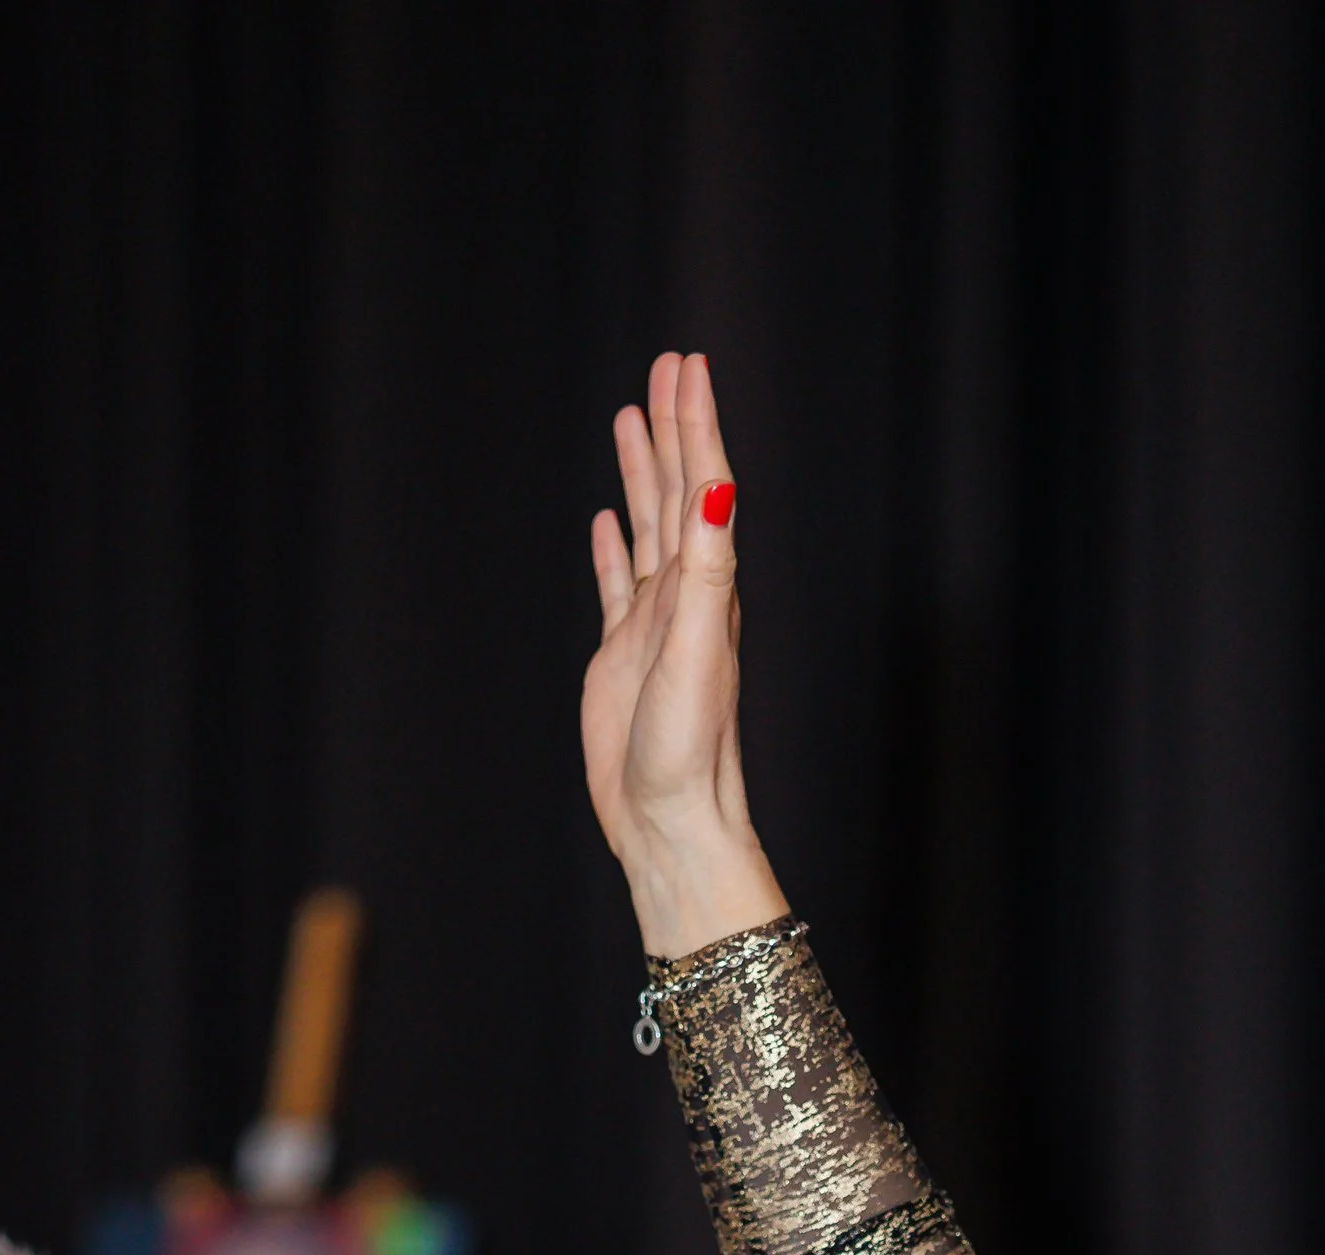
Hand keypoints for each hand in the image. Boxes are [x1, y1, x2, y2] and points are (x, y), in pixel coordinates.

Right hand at [585, 349, 788, 957]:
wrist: (670, 821)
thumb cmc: (690, 749)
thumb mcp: (701, 649)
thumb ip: (709, 568)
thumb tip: (718, 490)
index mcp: (709, 587)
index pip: (704, 485)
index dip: (696, 424)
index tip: (688, 366)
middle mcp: (686, 597)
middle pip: (678, 491)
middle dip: (674, 426)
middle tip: (667, 364)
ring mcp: (653, 625)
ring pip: (647, 527)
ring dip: (643, 471)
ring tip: (632, 416)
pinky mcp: (622, 657)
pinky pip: (617, 585)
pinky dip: (612, 547)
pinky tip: (606, 521)